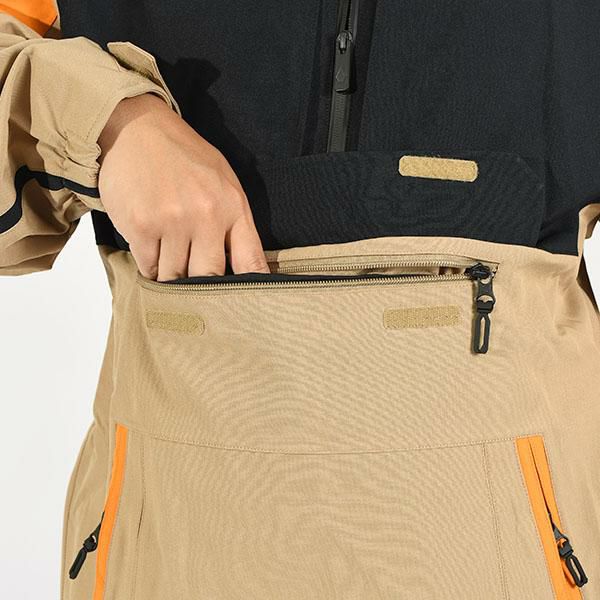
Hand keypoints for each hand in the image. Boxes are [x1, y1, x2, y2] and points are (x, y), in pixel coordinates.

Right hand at [97, 94, 268, 280]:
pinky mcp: (141, 226)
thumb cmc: (184, 157)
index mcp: (233, 206)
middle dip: (202, 287)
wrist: (137, 129)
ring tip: (170, 259)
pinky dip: (151, 266)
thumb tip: (244, 268)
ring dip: (172, 276)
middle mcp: (206, 216)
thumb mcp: (223, 182)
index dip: (253, 290)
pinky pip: (149, 268)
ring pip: (175, 277)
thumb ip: (235, 223)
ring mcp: (172, 222)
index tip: (250, 308)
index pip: (251, 261)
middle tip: (197, 290)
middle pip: (209, 278)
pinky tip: (152, 249)